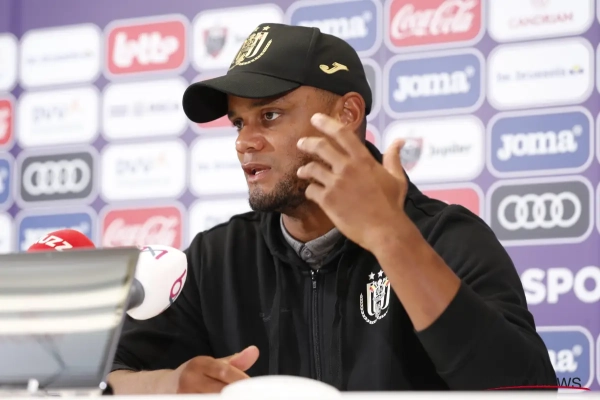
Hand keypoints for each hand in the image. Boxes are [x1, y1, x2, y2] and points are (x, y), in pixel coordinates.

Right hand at [173, 346, 258, 392]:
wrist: (163, 387)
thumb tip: (255, 351)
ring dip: (226, 398)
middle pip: (219, 390)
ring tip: (237, 397)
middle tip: (247, 396)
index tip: (252, 386)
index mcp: (199, 364)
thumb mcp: (212, 364)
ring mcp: (184, 395)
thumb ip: (235, 361)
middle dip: (235, 394)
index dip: (240, 380)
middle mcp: (190, 380)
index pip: (224, 371)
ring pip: (211, 398)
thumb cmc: (193, 375)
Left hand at [296, 113, 408, 251]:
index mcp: (363, 160)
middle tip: (301, 143)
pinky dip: (309, 190)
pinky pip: (311, 190)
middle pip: (321, 147)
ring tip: (302, 171)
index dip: (327, 123)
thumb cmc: (392, 205)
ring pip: (311, 169)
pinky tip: (311, 192)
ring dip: (304, 169)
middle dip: (307, 143)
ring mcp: (336, 184)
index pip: (342, 134)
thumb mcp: (396, 178)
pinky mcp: (328, 201)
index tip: (316, 118)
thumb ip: (393, 157)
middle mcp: (347, 168)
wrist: (385, 230)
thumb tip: (399, 141)